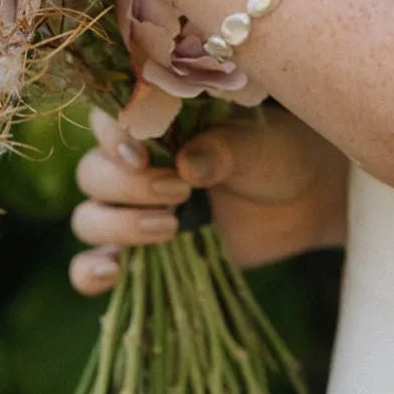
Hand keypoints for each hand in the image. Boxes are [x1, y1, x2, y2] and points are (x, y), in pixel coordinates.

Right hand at [69, 100, 348, 292]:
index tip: (140, 156)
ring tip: (171, 227)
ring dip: (118, 225)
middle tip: (181, 193)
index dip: (112, 138)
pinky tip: (112, 273)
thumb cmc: (277, 154)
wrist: (304, 199)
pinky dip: (90, 272)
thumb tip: (188, 164)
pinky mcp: (140, 250)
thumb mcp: (259, 144)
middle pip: (93, 173)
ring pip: (89, 217)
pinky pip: (92, 265)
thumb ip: (225, 148)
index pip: (108, 119)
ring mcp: (134, 208)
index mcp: (156, 120)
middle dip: (128, 187)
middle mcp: (134, 163)